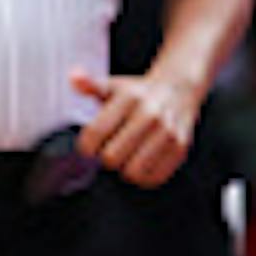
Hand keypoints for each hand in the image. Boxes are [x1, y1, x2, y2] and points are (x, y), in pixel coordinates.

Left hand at [67, 68, 200, 187]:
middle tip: (109, 150)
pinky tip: (141, 162)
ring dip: (124, 169)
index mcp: (129, 98)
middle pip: (111, 157)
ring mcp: (167, 132)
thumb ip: (90, 85)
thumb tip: (74, 77)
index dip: (85, 147)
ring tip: (126, 157)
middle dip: (105, 158)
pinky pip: (153, 178)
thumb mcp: (113, 86)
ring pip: (133, 172)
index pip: (95, 133)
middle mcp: (150, 114)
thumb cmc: (138, 94)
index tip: (88, 147)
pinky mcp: (180, 148)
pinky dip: (143, 176)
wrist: (178, 90)